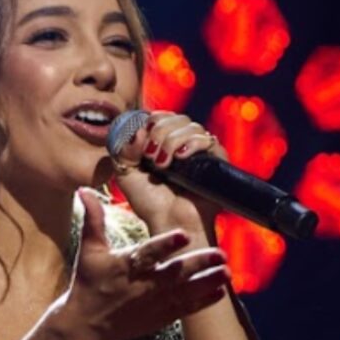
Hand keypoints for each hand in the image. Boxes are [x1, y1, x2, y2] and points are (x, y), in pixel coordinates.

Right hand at [55, 189, 231, 339]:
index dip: (165, 245)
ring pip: (185, 292)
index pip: (147, 253)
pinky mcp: (160, 317)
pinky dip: (203, 302)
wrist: (87, 326)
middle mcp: (142, 285)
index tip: (183, 234)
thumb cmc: (89, 284)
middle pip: (174, 273)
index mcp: (125, 266)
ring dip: (207, 282)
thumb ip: (93, 219)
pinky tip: (221, 292)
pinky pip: (186, 309)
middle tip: (220, 254)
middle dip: (198, 264)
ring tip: (227, 272)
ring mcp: (154, 303)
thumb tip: (85, 189)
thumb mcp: (88, 251)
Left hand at [101, 109, 224, 237]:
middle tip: (150, 156)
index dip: (151, 121)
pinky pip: (206, 139)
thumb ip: (123, 149)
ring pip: (189, 125)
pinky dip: (191, 144)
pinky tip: (181, 158)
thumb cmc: (151, 203)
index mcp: (163, 143)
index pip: (161, 116)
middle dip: (159, 132)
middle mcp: (183, 144)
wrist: (172, 223)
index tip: (141, 140)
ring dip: (171, 141)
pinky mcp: (216, 159)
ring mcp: (200, 151)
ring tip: (163, 165)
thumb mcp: (126, 174)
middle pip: (174, 117)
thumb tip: (138, 130)